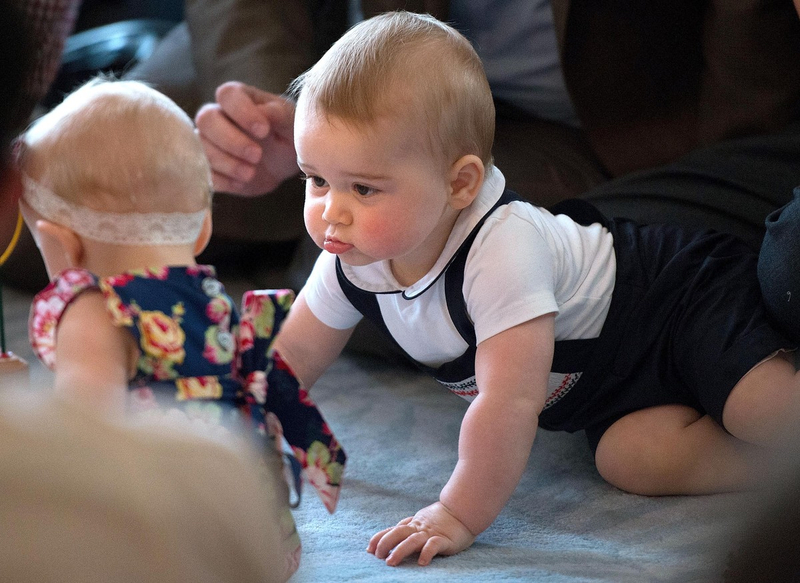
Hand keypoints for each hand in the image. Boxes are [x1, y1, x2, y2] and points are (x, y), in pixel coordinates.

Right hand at [195, 81, 298, 195]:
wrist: (284, 164)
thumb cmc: (287, 134)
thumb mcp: (290, 122)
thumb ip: (278, 114)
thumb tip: (263, 112)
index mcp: (238, 98)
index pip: (227, 94)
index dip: (242, 111)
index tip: (264, 131)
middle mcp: (217, 116)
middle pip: (206, 119)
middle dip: (231, 140)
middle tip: (257, 155)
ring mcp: (209, 141)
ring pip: (201, 147)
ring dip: (227, 163)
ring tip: (251, 173)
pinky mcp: (209, 166)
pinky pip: (203, 172)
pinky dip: (222, 180)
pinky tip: (241, 182)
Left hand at [367, 502, 475, 565]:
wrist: (463, 511)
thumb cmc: (441, 519)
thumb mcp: (420, 521)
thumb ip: (407, 528)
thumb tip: (389, 537)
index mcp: (413, 525)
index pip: (392, 530)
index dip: (379, 538)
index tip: (369, 549)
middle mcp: (419, 528)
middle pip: (398, 533)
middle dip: (385, 544)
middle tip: (377, 556)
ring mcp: (431, 533)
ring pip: (412, 540)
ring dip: (400, 550)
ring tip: (391, 562)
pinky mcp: (444, 540)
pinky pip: (434, 545)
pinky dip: (426, 553)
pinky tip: (422, 563)